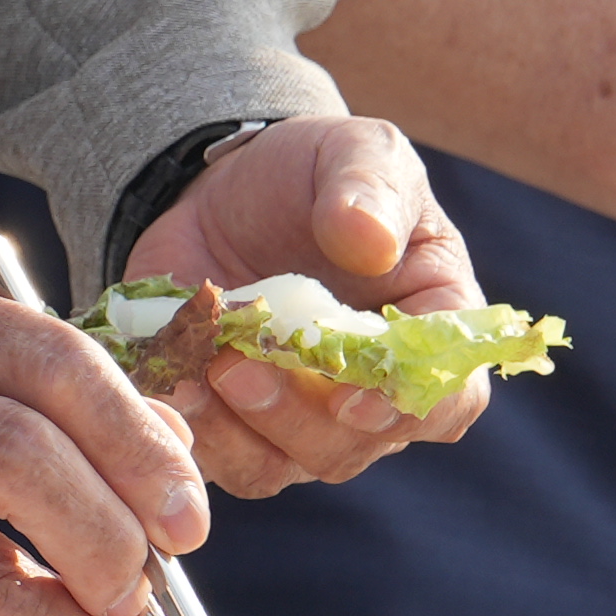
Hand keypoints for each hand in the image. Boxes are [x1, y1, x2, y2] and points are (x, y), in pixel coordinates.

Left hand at [126, 113, 494, 492]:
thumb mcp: (352, 151)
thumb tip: (369, 240)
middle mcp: (373, 393)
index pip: (447, 399)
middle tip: (239, 366)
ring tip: (200, 368)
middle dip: (296, 416)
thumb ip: (370, 188)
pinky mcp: (234, 422)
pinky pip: (219, 458)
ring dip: (238, 428)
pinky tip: (168, 380)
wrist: (224, 194)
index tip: (351, 397)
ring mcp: (302, 418)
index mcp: (428, 332)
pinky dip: (193, 427)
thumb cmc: (312, 175)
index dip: (403, 409)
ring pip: (283, 464)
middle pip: (353, 444)